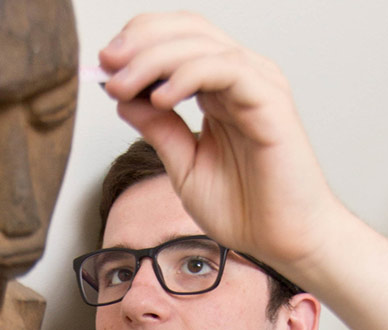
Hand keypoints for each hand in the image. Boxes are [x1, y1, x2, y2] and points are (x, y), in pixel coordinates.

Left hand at [99, 12, 342, 267]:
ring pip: (202, 44)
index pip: (178, 39)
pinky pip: (227, 68)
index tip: (104, 66)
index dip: (138, 42)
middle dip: (139, 41)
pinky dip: (188, 75)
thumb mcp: (184, 166)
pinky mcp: (271, 101)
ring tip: (123, 84)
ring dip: (153, 58)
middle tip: (107, 65)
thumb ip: (158, 129)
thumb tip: (123, 98)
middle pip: (187, 29)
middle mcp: (241, 79)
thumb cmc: (247, 209)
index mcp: (219, 89)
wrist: (283, 242)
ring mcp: (258, 85)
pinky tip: (161, 97)